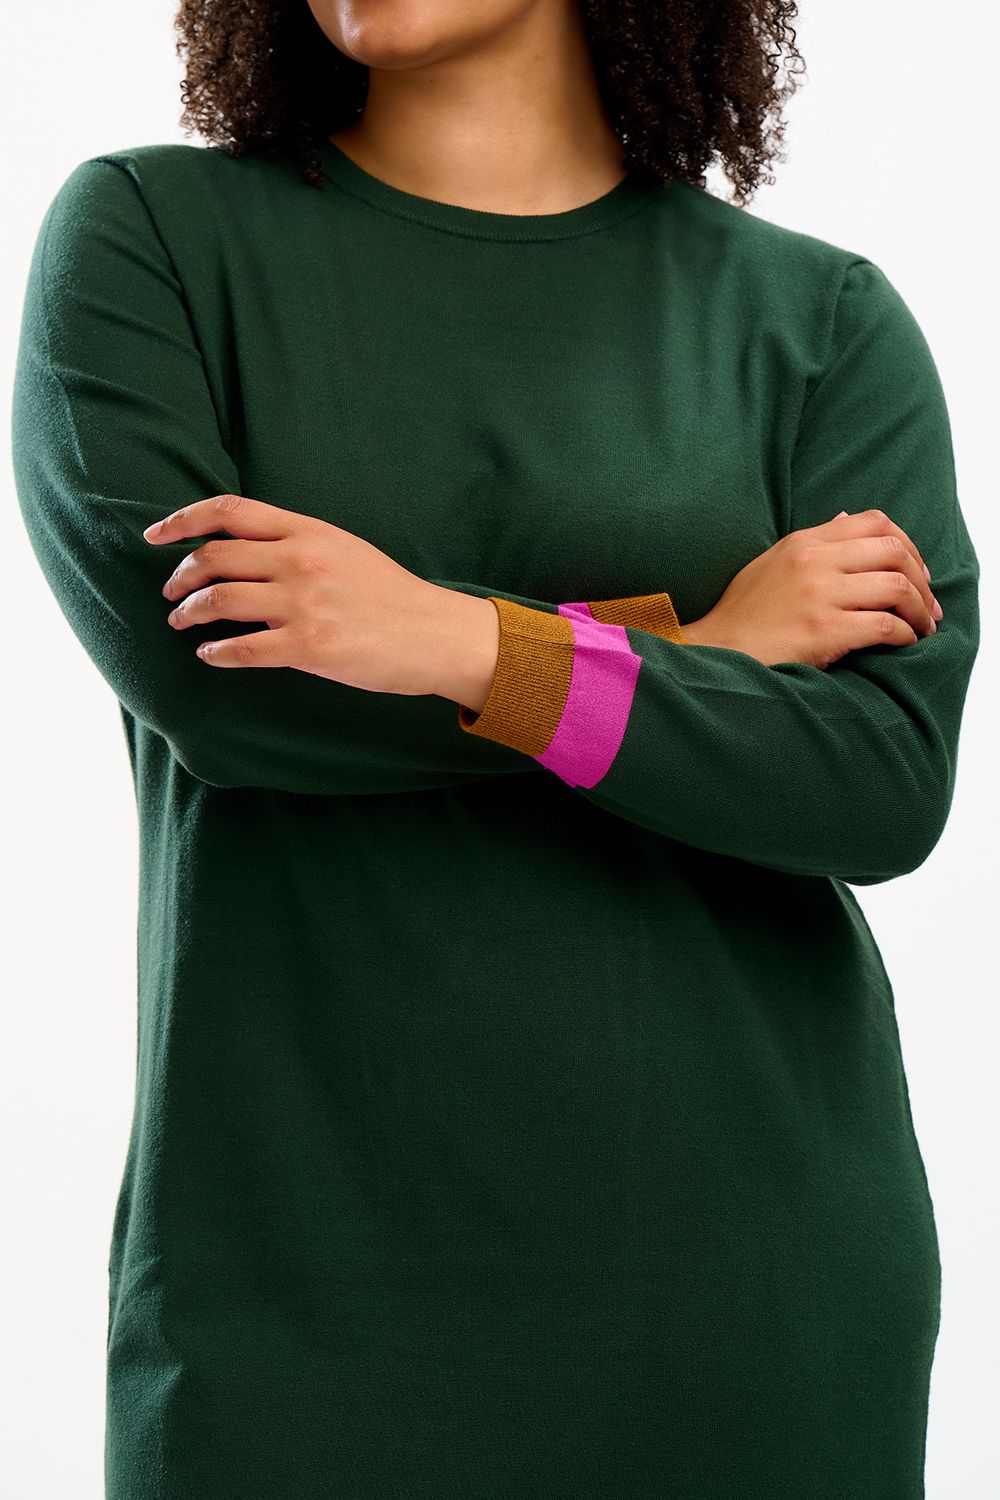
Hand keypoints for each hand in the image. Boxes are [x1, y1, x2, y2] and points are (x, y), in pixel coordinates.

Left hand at [145, 492, 499, 701]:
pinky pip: (242, 650)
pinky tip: (210, 656)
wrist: (435, 633)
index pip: (229, 511)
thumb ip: (296, 545)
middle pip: (213, 557)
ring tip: (182, 624)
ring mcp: (303, 604)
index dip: (182, 520)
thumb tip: (245, 555)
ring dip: (189, 614)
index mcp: (308, 531)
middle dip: (180, 576)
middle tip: (171, 593)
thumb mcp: (344, 550)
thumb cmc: (391, 596)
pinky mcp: (308, 647)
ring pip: (219, 602)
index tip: (155, 535)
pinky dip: (216, 653)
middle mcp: (301, 561)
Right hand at [681, 508, 943, 667]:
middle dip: (922, 578)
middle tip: (928, 604)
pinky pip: (885, 626)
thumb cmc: (742, 615)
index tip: (915, 570)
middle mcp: (814, 561)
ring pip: (896, 587)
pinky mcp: (824, 632)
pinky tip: (904, 643)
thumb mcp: (771, 563)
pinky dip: (905, 634)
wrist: (714, 652)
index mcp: (803, 541)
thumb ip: (812, 542)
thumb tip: (846, 518)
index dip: (907, 543)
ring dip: (920, 609)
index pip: (874, 522)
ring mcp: (819, 595)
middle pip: (893, 551)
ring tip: (922, 627)